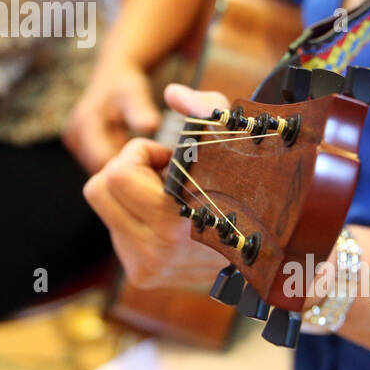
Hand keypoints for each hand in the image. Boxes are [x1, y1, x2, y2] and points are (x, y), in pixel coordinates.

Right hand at [63, 58, 161, 173]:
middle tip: (149, 163)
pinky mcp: (77, 147)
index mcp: (84, 123)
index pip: (103, 160)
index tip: (151, 164)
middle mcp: (73, 135)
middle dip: (123, 168)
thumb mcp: (134, 94)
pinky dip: (112, 161)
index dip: (127, 167)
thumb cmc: (125, 85)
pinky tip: (128, 154)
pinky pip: (96, 163)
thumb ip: (141, 110)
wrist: (111, 76)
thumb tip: (151, 125)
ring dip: (117, 166)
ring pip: (98, 168)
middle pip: (99, 167)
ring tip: (140, 156)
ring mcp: (73, 143)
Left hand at [82, 84, 232, 287]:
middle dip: (127, 170)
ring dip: (129, 194)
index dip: (141, 153)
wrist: (270, 248)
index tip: (169, 156)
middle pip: (98, 188)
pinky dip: (134, 216)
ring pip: (104, 209)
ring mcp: (147, 268)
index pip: (119, 173)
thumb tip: (172, 93)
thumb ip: (208, 108)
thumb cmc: (250, 183)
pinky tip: (167, 217)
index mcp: (176, 220)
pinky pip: (115, 230)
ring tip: (167, 195)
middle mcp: (157, 251)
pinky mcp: (143, 276)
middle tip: (162, 172)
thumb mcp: (237, 137)